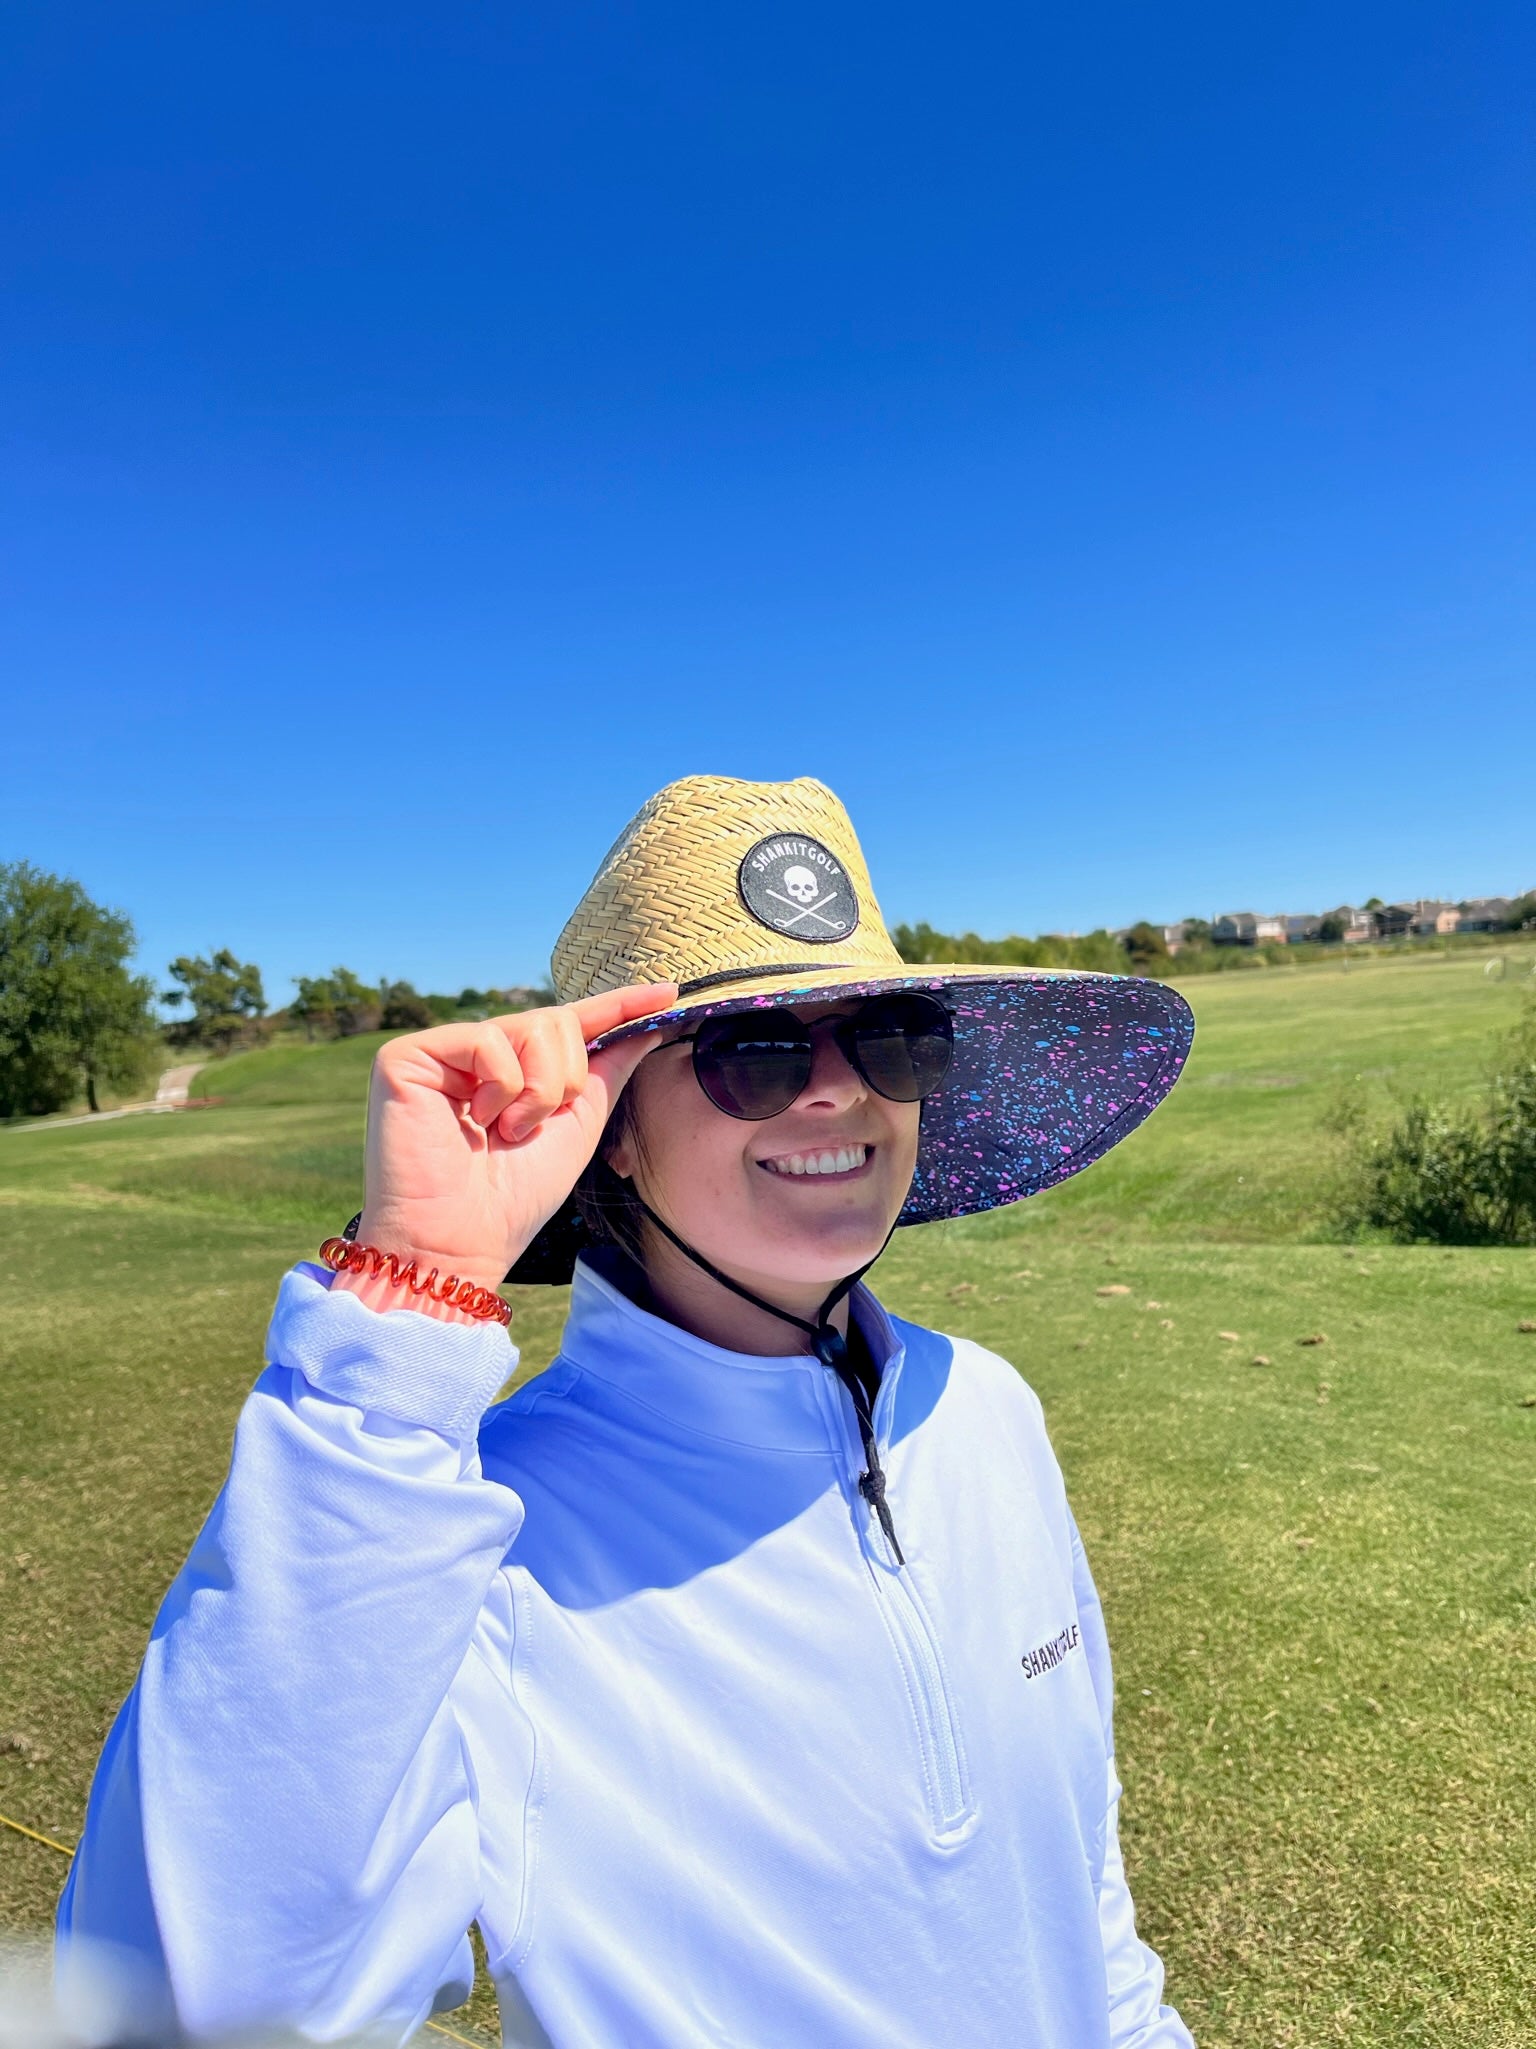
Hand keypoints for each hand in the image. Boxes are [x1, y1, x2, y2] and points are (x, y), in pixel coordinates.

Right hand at [346, 984, 677, 1293]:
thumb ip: (606, 1074)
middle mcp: (479, 1054)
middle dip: (566, 1082)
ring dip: (538, 1093)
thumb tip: (648, 1030)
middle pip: (557, 1022)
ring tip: (503, 1132)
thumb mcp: (577, 1129)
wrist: (457, 1244)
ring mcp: (443, 1052)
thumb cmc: (512, 1200)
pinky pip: (488, 1040)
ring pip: (532, 1027)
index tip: (669, 991)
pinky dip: (500, 1089)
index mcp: (516, 1070)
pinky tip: (475, 1122)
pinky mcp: (409, 1056)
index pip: (572, 1024)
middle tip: (529, 1131)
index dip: (619, 1005)